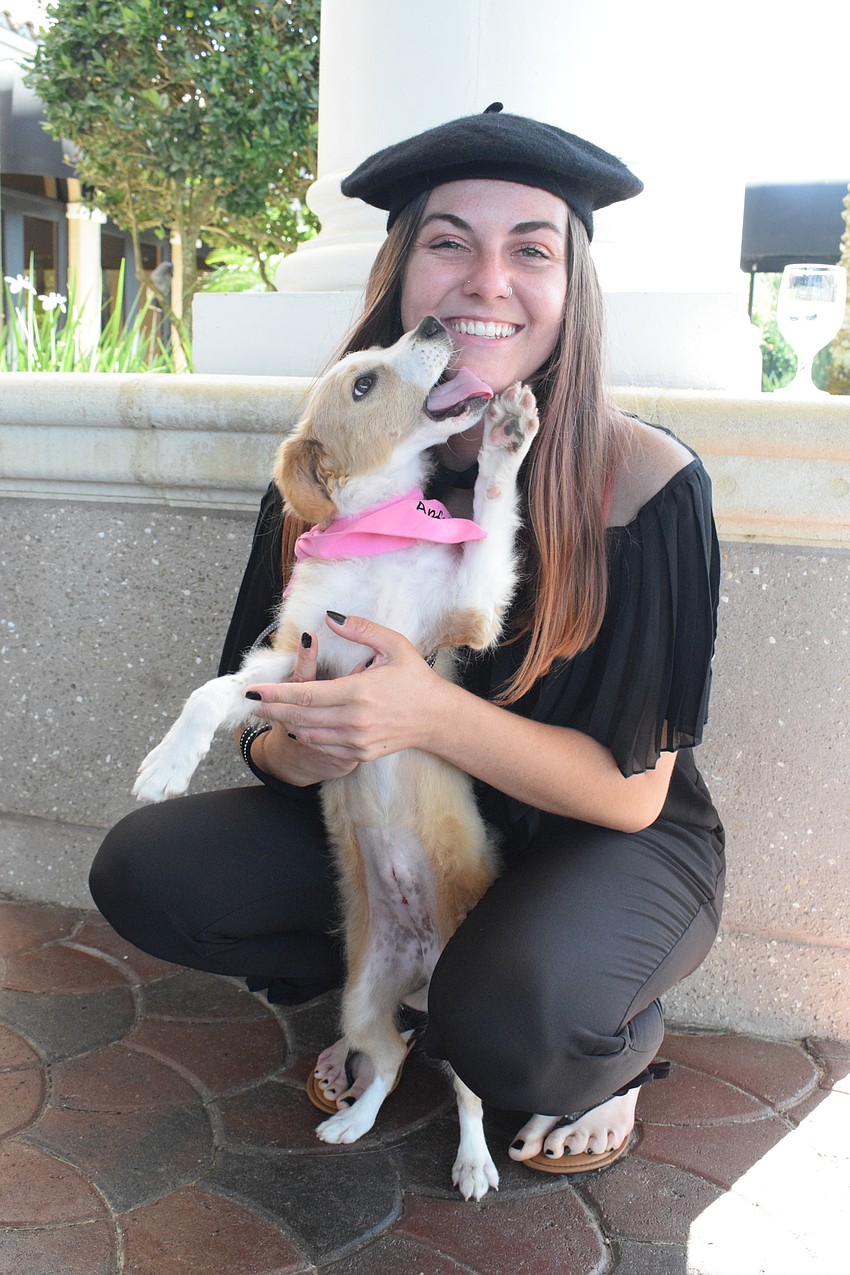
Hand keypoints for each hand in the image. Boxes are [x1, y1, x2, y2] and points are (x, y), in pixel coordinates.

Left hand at [246, 612, 444, 762]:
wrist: (437, 719)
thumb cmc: (416, 679)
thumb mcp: (394, 646)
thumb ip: (361, 629)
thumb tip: (332, 617)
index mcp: (358, 692)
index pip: (305, 694)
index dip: (275, 693)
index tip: (253, 690)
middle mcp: (354, 720)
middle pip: (299, 716)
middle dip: (271, 709)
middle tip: (251, 701)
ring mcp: (356, 740)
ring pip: (308, 734)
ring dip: (286, 722)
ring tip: (269, 711)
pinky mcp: (360, 753)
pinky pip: (323, 745)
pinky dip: (306, 735)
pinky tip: (297, 724)